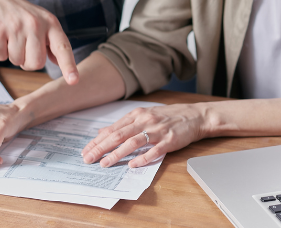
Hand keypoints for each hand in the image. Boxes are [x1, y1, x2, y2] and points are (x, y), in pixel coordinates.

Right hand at [0, 0, 78, 83]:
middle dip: (27, 61)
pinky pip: (0, 57)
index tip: (73, 80)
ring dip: (12, 54)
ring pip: (17, 61)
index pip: (62, 47)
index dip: (69, 66)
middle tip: (21, 45)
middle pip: (37, 63)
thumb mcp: (39, 20)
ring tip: (9, 36)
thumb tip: (58, 61)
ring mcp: (16, 27)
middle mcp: (35, 24)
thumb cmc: (16, 11)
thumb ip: (50, 40)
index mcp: (50, 22)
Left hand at [81, 103, 207, 167]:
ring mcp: (157, 130)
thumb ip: (123, 124)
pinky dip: (143, 158)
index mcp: (136, 115)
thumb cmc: (167, 117)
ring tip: (105, 163)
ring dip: (117, 154)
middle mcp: (144, 120)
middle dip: (101, 148)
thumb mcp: (143, 116)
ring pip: (133, 142)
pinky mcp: (169, 140)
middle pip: (118, 135)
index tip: (85, 151)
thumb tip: (102, 132)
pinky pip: (154, 150)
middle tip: (88, 159)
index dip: (97, 141)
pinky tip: (133, 165)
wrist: (194, 115)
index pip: (112, 129)